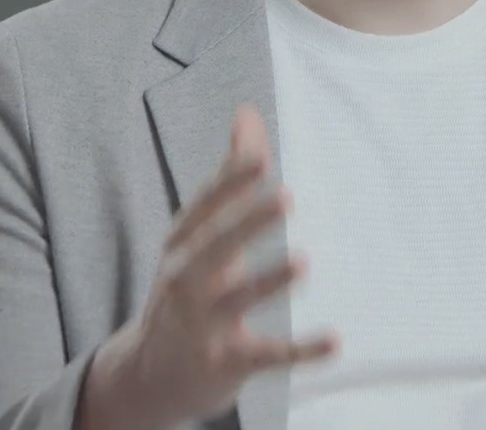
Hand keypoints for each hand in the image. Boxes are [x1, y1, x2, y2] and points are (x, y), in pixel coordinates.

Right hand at [76, 104, 339, 429]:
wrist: (150, 373)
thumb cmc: (189, 287)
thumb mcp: (200, 233)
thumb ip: (229, 175)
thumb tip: (246, 111)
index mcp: (182, 245)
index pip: (203, 209)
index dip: (229, 184)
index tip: (258, 157)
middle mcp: (185, 281)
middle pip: (213, 248)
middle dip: (246, 223)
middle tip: (286, 197)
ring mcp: (201, 325)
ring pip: (235, 301)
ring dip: (267, 282)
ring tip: (303, 262)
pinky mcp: (224, 363)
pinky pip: (264, 356)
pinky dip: (298, 351)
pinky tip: (334, 341)